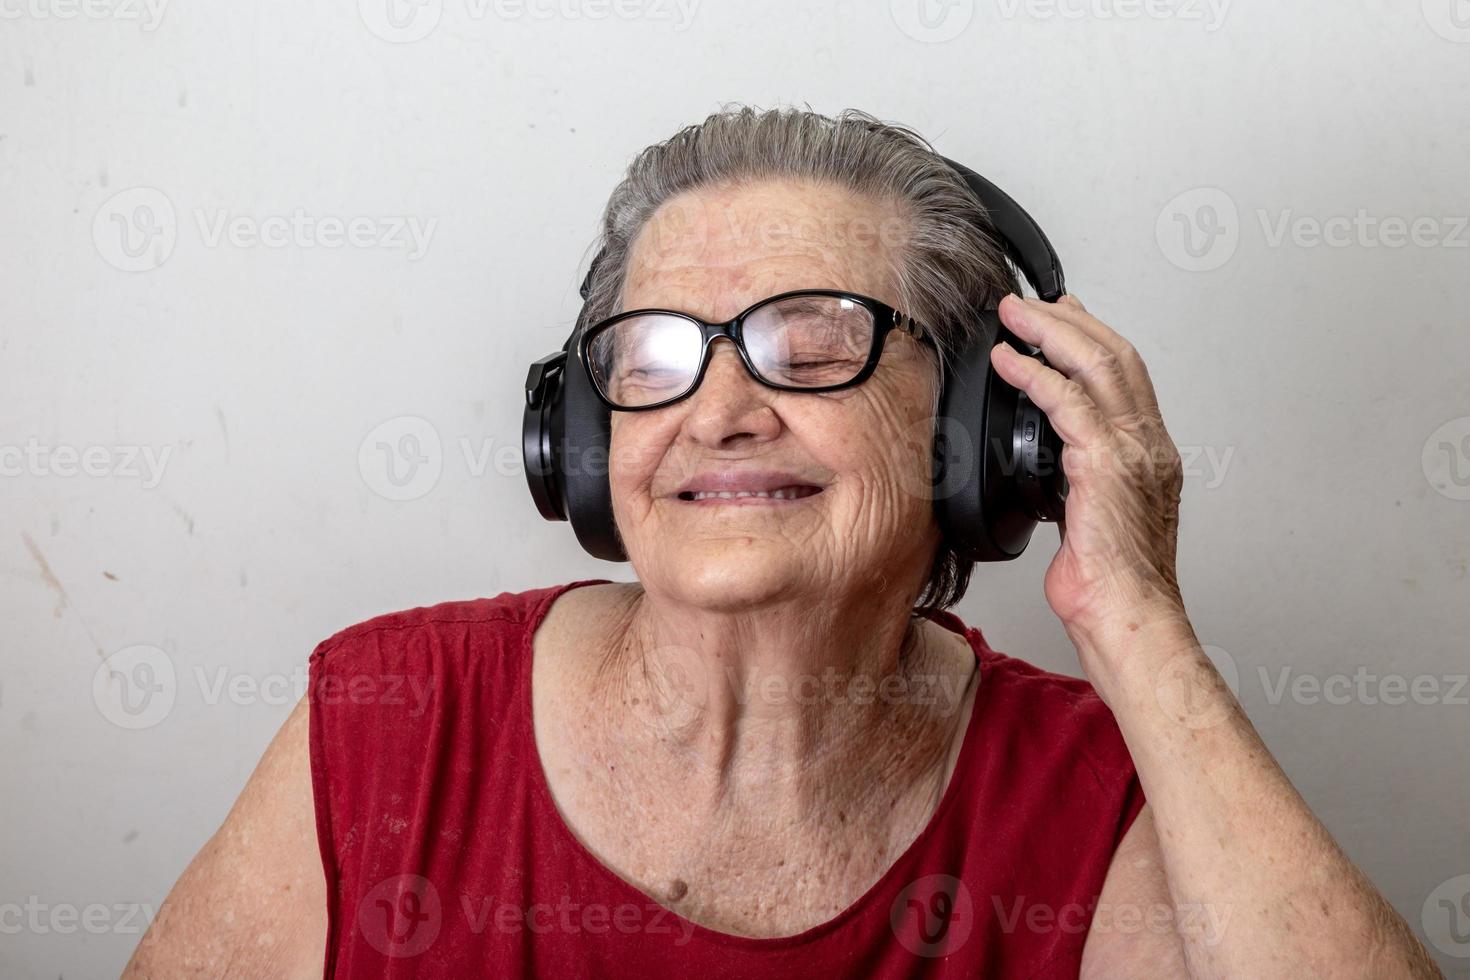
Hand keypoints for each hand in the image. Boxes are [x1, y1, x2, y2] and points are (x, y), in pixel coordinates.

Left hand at [989, 293, 1186, 637]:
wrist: (1127, 615)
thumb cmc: (1111, 583)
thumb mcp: (1092, 521)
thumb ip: (1079, 486)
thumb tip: (1049, 474)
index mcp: (1151, 455)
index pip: (1126, 376)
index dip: (1092, 339)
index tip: (1062, 318)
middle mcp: (1149, 444)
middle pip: (1116, 355)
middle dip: (1068, 319)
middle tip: (1027, 301)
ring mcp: (1134, 450)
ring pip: (1097, 364)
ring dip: (1049, 331)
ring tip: (1012, 314)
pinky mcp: (1107, 464)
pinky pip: (1068, 402)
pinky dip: (1035, 374)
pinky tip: (1010, 361)